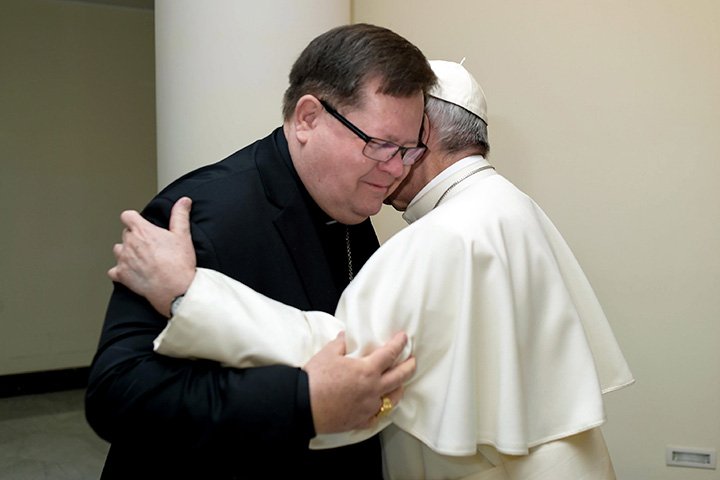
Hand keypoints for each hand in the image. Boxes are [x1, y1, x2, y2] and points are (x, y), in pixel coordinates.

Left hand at [108, 197, 196, 316]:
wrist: (174, 288)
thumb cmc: (178, 263)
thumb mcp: (183, 235)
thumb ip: (180, 216)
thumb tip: (183, 201)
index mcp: (142, 231)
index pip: (127, 216)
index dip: (133, 218)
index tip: (138, 222)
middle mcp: (130, 243)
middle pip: (125, 233)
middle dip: (134, 237)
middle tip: (149, 245)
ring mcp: (124, 260)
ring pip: (118, 250)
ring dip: (125, 252)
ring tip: (139, 258)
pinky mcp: (122, 275)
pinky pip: (113, 271)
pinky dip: (119, 271)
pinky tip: (130, 272)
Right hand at [303, 331, 415, 433]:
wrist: (303, 405)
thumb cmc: (315, 379)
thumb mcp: (327, 353)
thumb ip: (341, 343)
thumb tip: (346, 337)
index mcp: (367, 370)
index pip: (390, 353)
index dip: (399, 343)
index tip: (404, 338)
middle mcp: (373, 389)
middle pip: (400, 376)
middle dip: (409, 366)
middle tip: (412, 360)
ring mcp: (369, 407)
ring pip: (393, 398)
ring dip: (398, 388)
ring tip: (399, 384)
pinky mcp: (361, 421)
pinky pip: (377, 415)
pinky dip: (379, 409)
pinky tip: (378, 406)